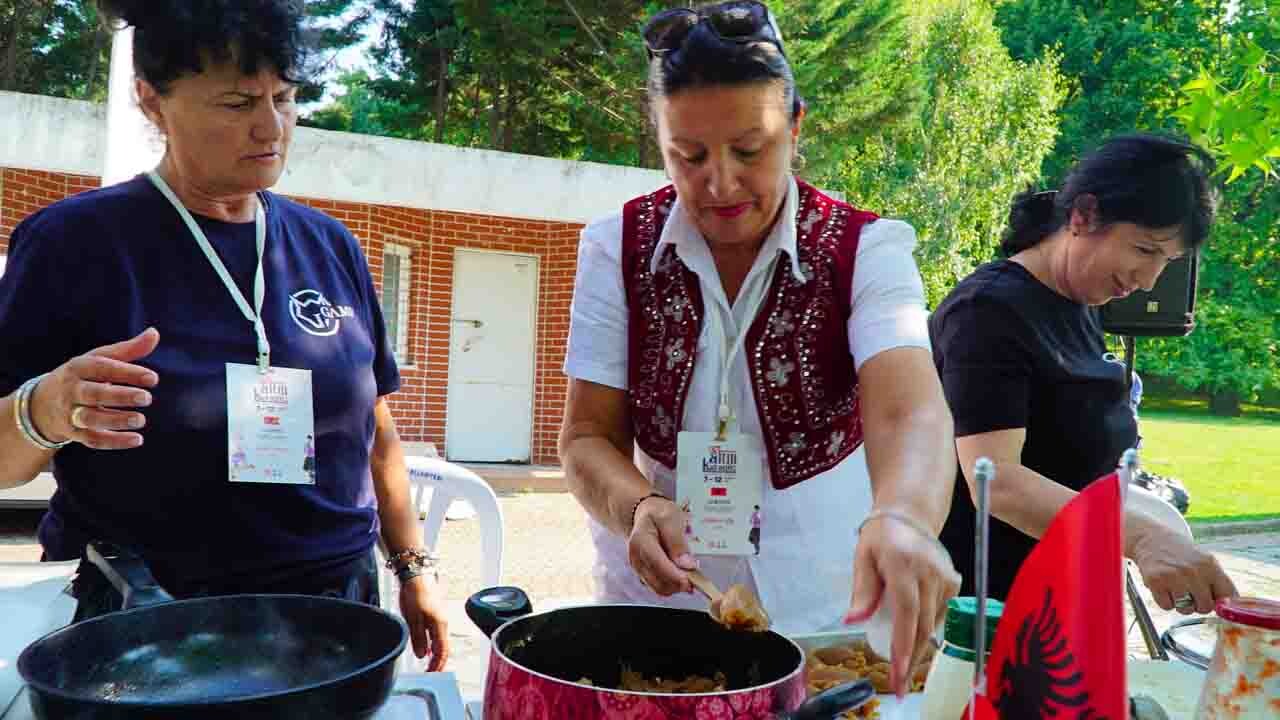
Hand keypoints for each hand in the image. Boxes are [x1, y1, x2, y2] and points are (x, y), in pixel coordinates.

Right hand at [29, 328, 159, 448]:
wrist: (43, 402)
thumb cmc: (83, 376)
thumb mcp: (99, 359)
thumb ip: (127, 350)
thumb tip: (154, 333)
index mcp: (78, 368)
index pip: (102, 368)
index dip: (127, 372)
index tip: (153, 378)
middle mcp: (71, 390)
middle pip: (94, 394)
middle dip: (120, 397)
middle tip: (147, 398)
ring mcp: (70, 413)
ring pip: (91, 419)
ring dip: (116, 421)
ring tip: (141, 419)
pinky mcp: (73, 433)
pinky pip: (92, 439)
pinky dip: (114, 442)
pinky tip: (137, 439)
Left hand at [399, 574, 449, 670]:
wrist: (417, 576)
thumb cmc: (415, 595)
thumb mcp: (413, 619)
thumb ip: (418, 638)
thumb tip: (421, 656)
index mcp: (439, 626)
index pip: (442, 651)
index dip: (437, 664)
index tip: (430, 674)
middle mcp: (442, 624)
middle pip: (444, 648)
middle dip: (438, 662)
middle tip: (429, 673)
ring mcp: (440, 619)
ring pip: (440, 641)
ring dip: (435, 654)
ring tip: (427, 664)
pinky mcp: (434, 615)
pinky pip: (437, 634)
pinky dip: (433, 645)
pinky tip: (425, 648)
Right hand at [627, 496, 696, 595]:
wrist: (646, 516)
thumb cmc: (659, 515)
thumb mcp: (671, 518)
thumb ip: (678, 541)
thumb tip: (687, 565)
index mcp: (641, 541)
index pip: (657, 564)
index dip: (675, 575)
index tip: (692, 580)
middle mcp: (635, 558)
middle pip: (659, 582)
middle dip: (679, 582)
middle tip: (697, 575)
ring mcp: (638, 569)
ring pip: (661, 589)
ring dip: (677, 585)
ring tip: (691, 573)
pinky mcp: (644, 576)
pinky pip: (660, 587)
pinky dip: (673, 585)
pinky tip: (682, 575)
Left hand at [845, 511, 959, 697]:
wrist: (911, 515)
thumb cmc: (880, 536)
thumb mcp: (862, 557)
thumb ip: (862, 590)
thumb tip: (853, 621)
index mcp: (902, 564)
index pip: (906, 611)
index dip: (903, 643)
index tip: (898, 669)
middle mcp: (929, 572)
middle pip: (921, 624)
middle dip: (910, 658)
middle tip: (899, 684)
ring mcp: (945, 578)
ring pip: (932, 623)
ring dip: (917, 648)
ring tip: (902, 668)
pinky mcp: (953, 582)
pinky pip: (938, 614)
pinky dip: (925, 628)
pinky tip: (913, 636)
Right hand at [1130, 523, 1235, 614]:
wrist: (1151, 538)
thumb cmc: (1182, 554)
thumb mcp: (1205, 561)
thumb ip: (1219, 583)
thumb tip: (1231, 609)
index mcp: (1210, 565)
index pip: (1228, 597)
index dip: (1222, 603)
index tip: (1213, 599)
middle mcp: (1193, 571)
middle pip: (1205, 608)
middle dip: (1198, 604)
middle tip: (1190, 591)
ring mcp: (1173, 576)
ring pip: (1185, 610)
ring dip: (1180, 603)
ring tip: (1175, 587)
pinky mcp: (1155, 581)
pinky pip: (1167, 607)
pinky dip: (1165, 601)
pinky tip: (1164, 586)